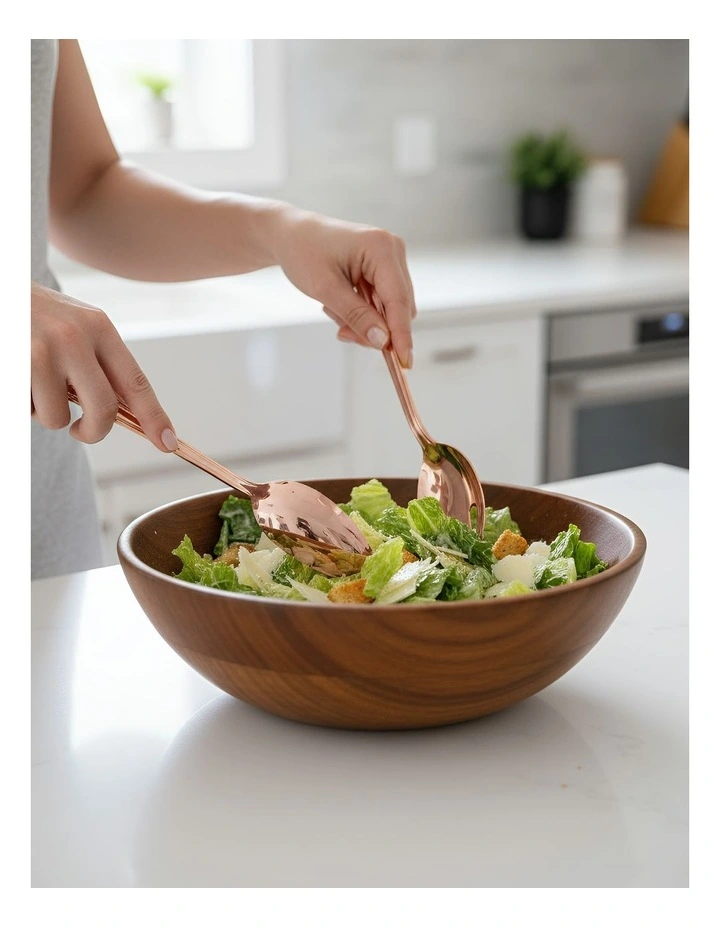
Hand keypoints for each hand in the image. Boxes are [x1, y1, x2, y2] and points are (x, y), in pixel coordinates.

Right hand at [31, 282, 176, 450]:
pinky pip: (28, 412)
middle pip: (104, 410)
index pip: (135, 382)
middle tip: (81, 430)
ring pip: (59, 419)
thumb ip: (98, 363)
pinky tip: (18, 378)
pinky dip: (25, 406)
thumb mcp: (74, 326)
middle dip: (94, 431)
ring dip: (47, 414)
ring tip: (34, 385)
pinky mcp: (15, 367)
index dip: (154, 417)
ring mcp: (42, 352)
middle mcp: (75, 338)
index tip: (168, 443)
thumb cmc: (34, 315)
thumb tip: (123, 414)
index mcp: (98, 327)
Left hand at [270, 208, 415, 367]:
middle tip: (342, 333)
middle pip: (399, 307)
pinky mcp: (383, 269)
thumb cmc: (303, 251)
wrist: (290, 234)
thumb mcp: (325, 288)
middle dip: (374, 328)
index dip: (401, 334)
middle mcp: (392, 251)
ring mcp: (389, 259)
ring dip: (364, 320)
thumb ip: (356, 315)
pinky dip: (362, 312)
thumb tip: (382, 341)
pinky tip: (339, 304)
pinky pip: (381, 303)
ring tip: (332, 310)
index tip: (404, 362)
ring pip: (390, 309)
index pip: (399, 300)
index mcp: (381, 248)